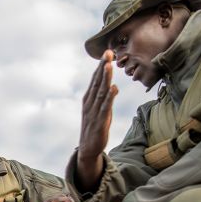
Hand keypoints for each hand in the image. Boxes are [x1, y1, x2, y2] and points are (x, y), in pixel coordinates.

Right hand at [77, 50, 118, 191]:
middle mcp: (90, 104)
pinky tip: (113, 88)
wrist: (87, 149)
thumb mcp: (99, 111)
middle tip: (107, 52)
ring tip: (108, 65)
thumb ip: (104, 98)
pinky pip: (105, 108)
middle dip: (102, 67)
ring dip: (104, 78)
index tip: (106, 52)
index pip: (95, 80)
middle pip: (97, 82)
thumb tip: (113, 85)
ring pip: (100, 92)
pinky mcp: (100, 122)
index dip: (101, 66)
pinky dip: (109, 98)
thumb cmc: (94, 128)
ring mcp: (94, 112)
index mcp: (88, 100)